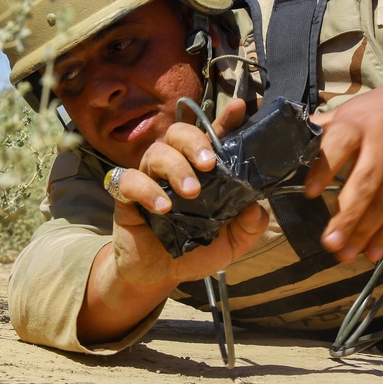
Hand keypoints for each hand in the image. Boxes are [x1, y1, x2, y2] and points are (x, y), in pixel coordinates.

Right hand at [77, 98, 268, 342]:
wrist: (158, 276)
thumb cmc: (193, 252)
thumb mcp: (230, 244)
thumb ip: (248, 227)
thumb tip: (257, 208)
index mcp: (200, 172)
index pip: (212, 136)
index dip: (226, 119)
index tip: (241, 108)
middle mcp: (173, 167)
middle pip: (178, 131)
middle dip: (195, 140)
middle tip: (209, 164)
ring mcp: (149, 179)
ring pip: (156, 151)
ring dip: (176, 167)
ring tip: (191, 193)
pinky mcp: (125, 197)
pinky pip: (128, 180)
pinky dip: (147, 190)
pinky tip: (163, 209)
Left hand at [305, 77, 382, 262]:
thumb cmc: (377, 110)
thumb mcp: (347, 111)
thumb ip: (319, 130)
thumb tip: (282, 141)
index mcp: (357, 126)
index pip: (339, 146)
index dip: (324, 169)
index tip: (309, 193)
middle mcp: (381, 147)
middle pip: (365, 184)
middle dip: (347, 216)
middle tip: (329, 242)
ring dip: (364, 232)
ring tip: (344, 255)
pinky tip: (372, 253)